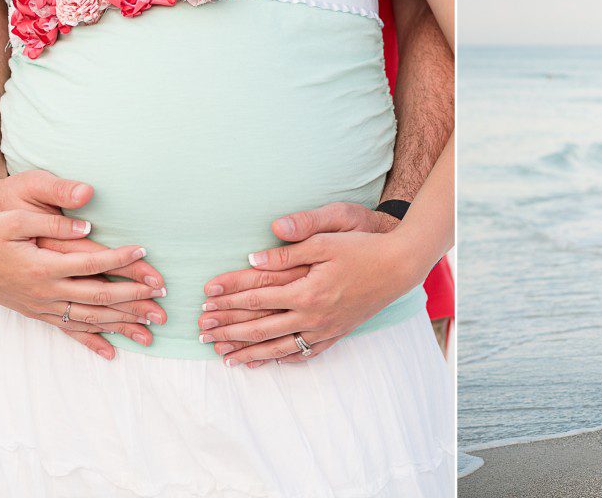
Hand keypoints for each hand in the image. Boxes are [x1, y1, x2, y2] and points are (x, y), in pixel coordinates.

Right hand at [0, 169, 167, 358]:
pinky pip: (70, 331)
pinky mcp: (39, 314)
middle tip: (164, 297)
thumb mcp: (17, 220)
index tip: (145, 252)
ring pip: (90, 318)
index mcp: (44, 265)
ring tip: (152, 325)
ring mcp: (43, 306)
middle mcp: (46, 291)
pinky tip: (113, 352)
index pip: (92, 263)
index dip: (120, 259)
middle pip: (99, 296)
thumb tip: (87, 226)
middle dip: (135, 297)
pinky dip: (93, 341)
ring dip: (123, 322)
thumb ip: (53, 222)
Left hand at [198, 202, 401, 366]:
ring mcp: (325, 328)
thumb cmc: (361, 247)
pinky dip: (283, 358)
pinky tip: (268, 361)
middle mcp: (312, 315)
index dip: (228, 299)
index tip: (205, 300)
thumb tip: (252, 258)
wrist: (399, 266)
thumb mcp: (325, 240)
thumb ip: (287, 252)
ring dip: (248, 352)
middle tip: (202, 335)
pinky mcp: (337, 332)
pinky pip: (305, 352)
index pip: (257, 297)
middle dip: (228, 331)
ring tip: (223, 357)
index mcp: (306, 291)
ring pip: (279, 346)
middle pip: (261, 328)